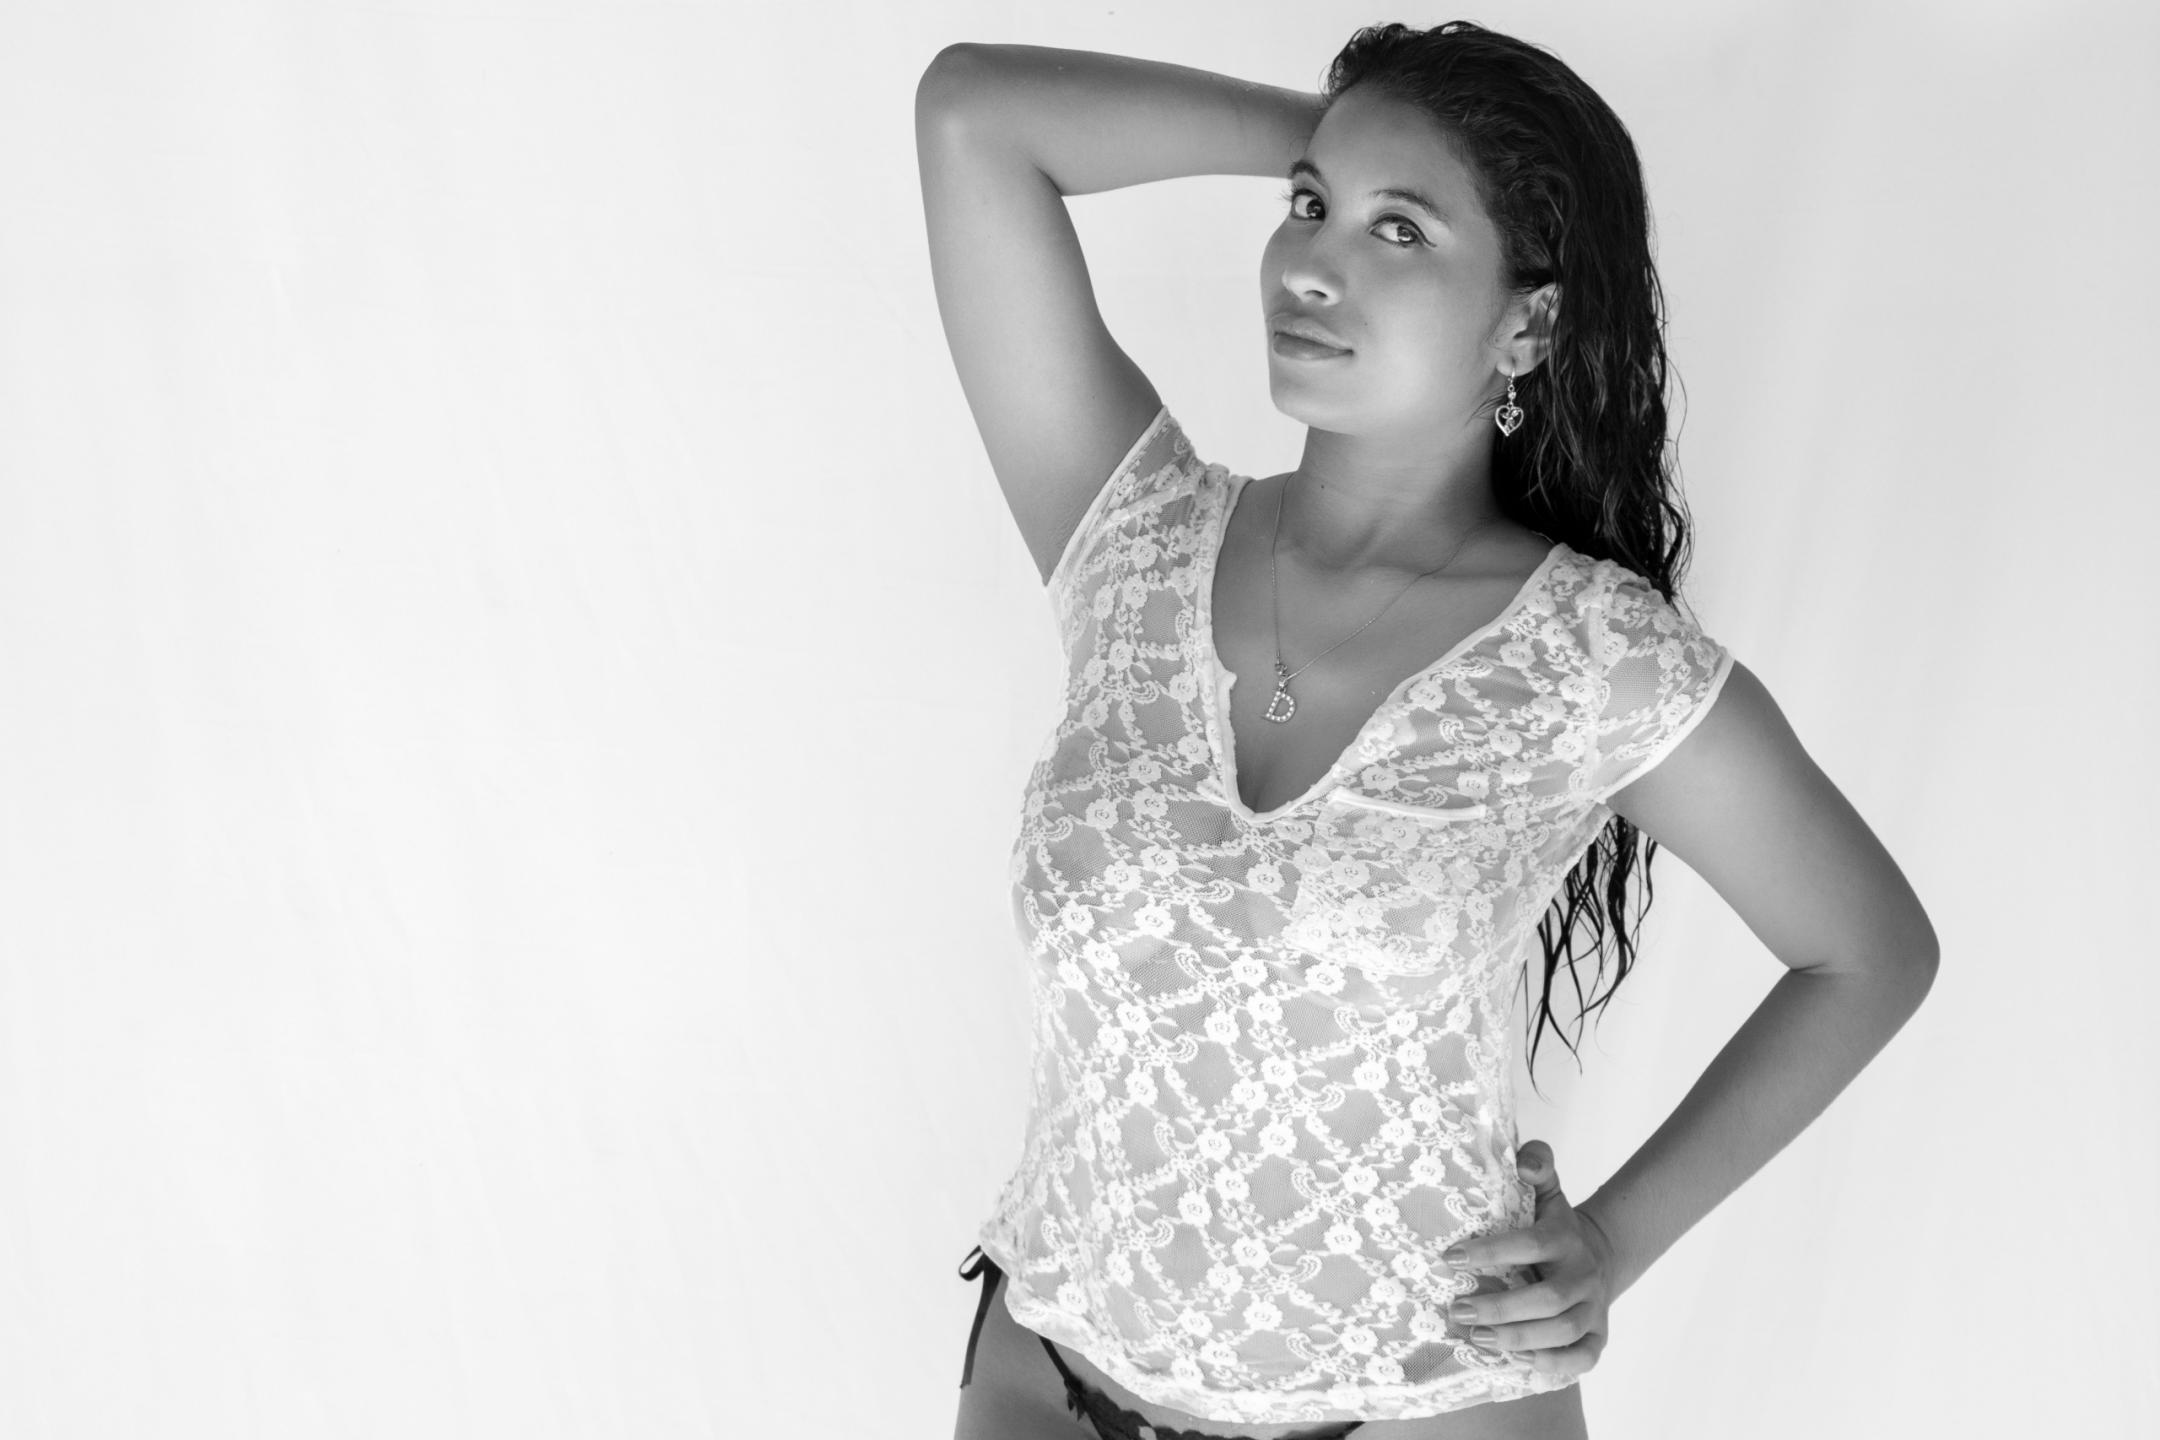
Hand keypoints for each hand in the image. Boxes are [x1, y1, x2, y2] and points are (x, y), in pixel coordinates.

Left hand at [1440, 1140, 1615, 1379]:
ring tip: (1476, 1338)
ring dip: (1518, 1338)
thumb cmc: (1556, 1226)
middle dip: (1500, 1308)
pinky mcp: (1598, 1336)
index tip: (1449, 1258)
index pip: (1529, 1244)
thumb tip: (1524, 1165)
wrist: (1600, 1255)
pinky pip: (1582, 1358)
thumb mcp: (1548, 1191)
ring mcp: (1594, 1308)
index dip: (1490, 1252)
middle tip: (1457, 1310)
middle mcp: (1583, 1274)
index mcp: (1565, 1237)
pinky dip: (1552, 1364)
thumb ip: (1537, 1163)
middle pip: (1548, 1298)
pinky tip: (1517, 1361)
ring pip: (1563, 1330)